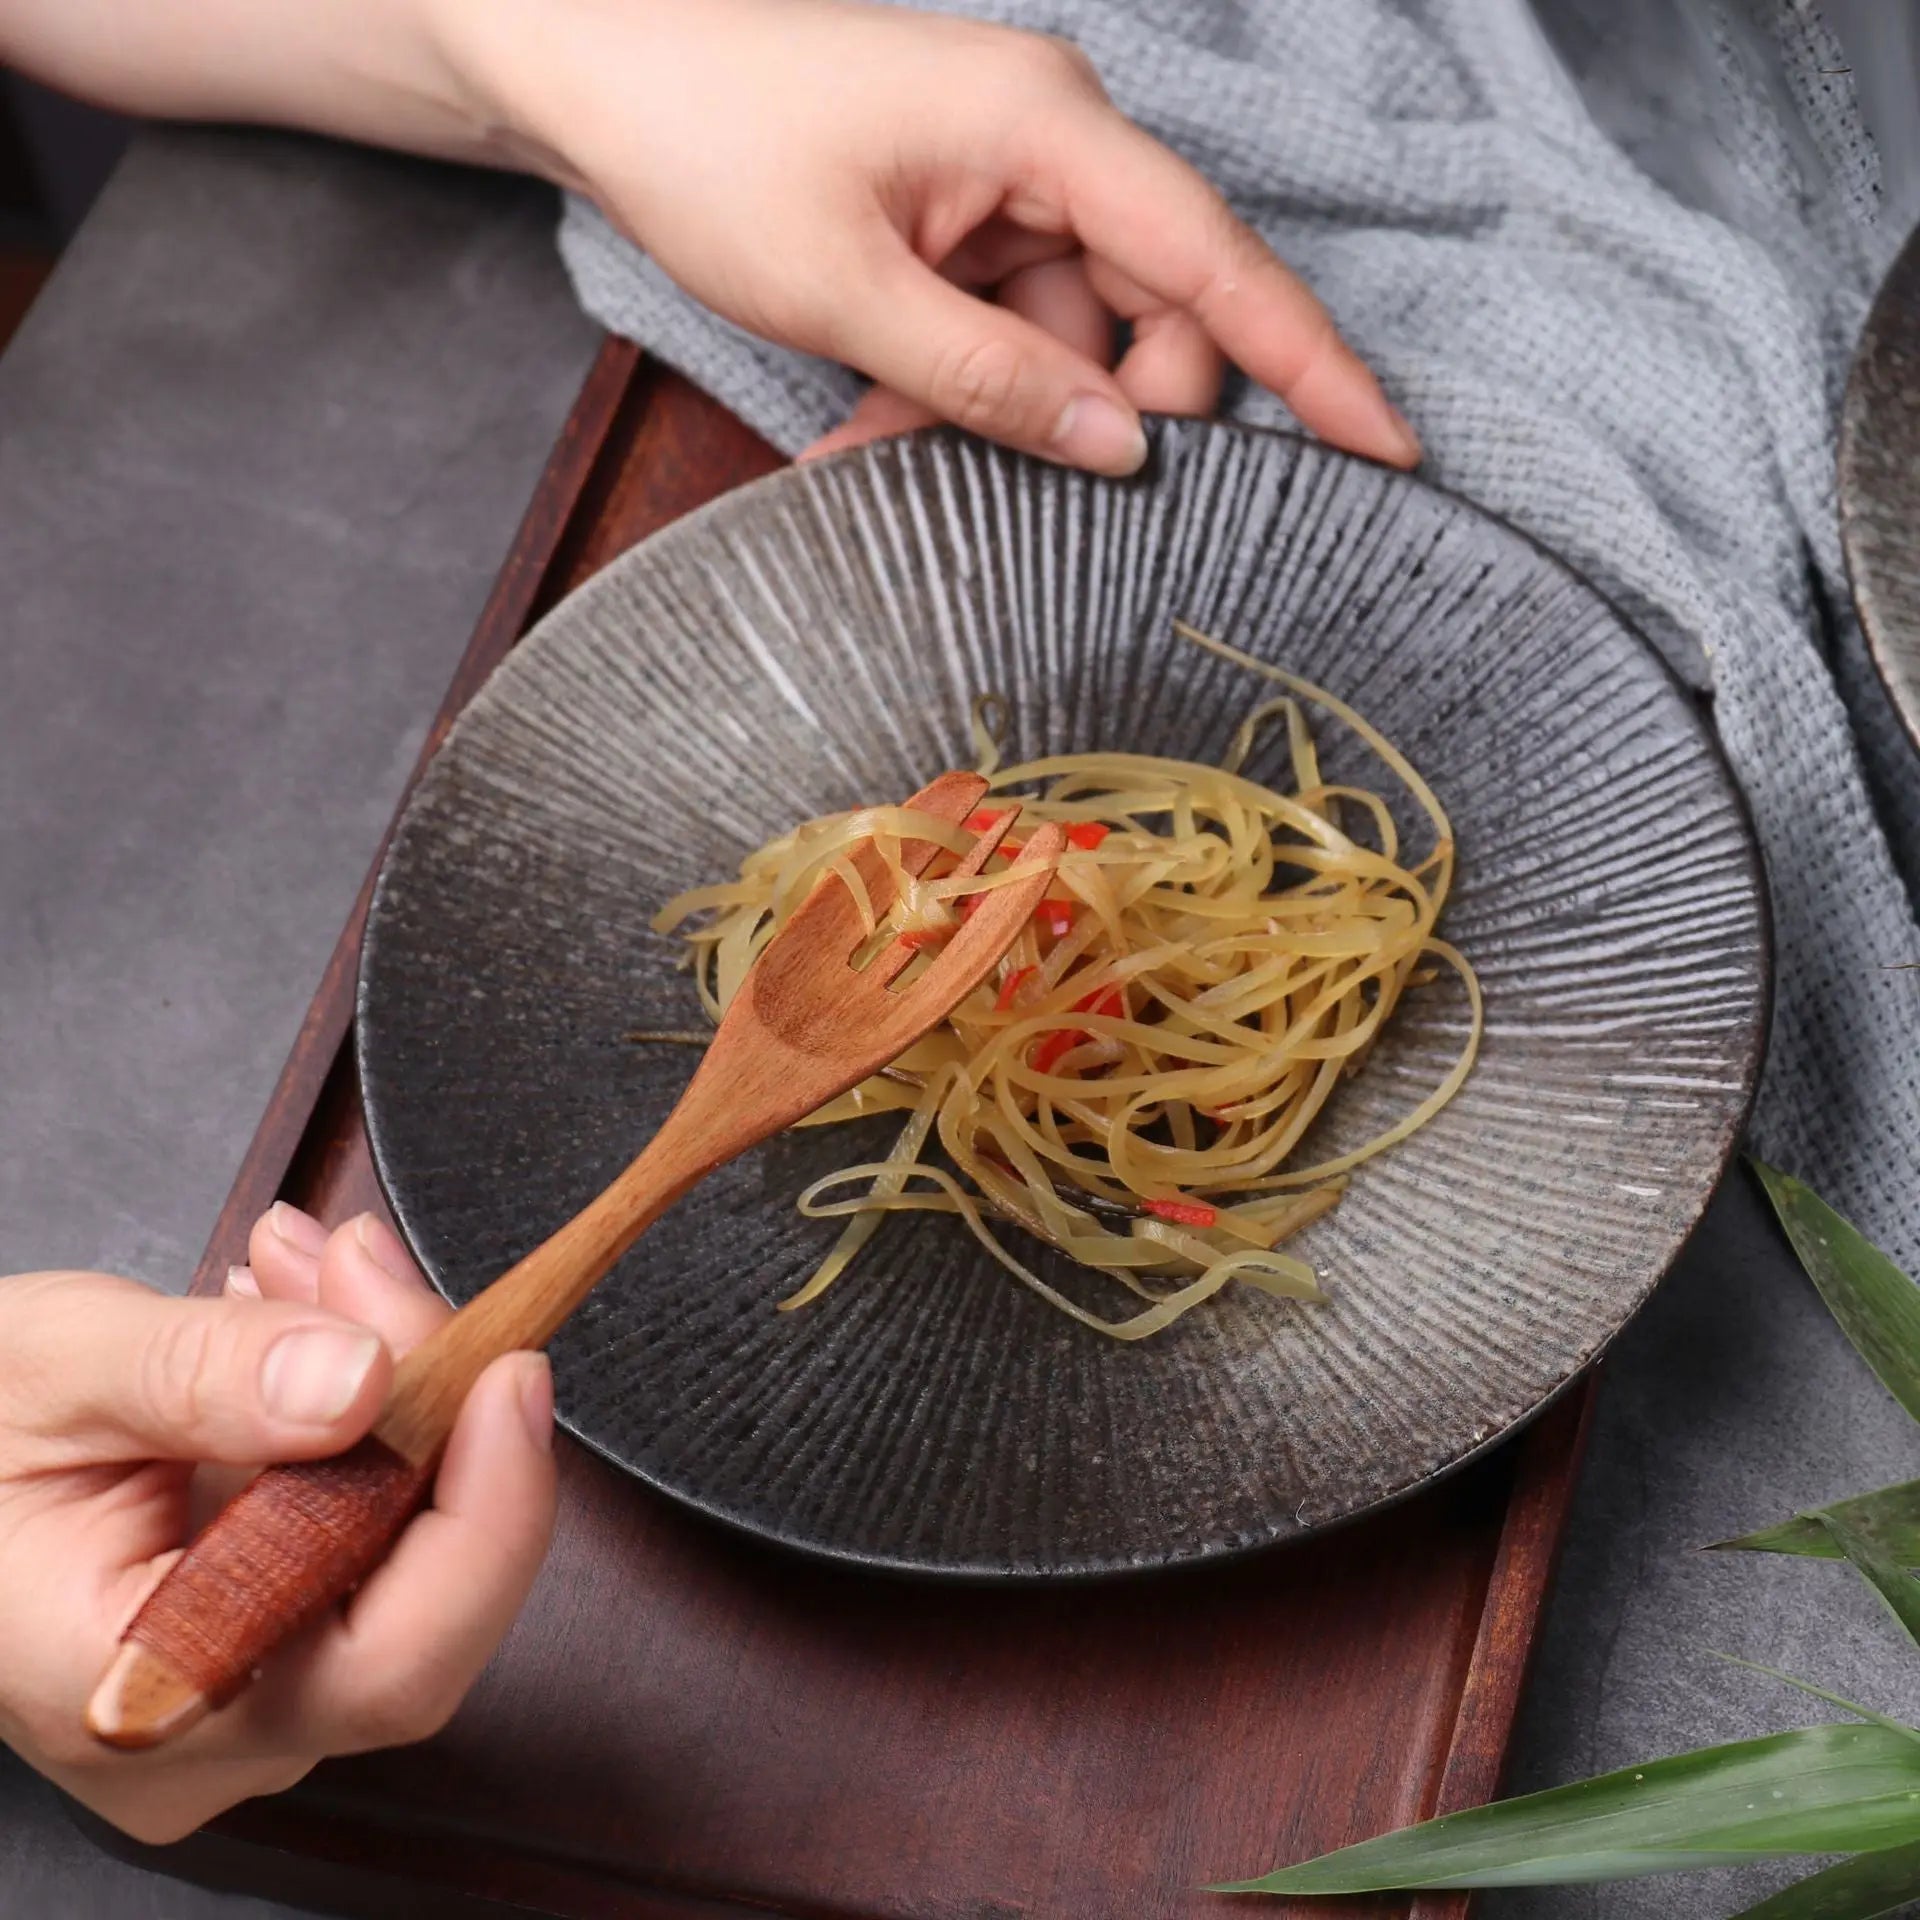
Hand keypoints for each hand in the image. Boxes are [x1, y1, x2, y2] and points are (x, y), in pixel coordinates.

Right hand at [0, 1205, 554, 1842]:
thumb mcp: (55, 1368)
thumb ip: (204, 1374)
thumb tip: (364, 1381)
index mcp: (140, 1692)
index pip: (388, 1662)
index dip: (486, 1518)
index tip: (509, 1371)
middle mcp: (217, 1733)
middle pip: (429, 1596)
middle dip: (434, 1406)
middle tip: (373, 1273)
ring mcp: (254, 1695)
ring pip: (413, 1548)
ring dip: (403, 1386)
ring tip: (322, 1270)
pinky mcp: (278, 1636)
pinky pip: (378, 1527)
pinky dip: (375, 1412)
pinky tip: (318, 1318)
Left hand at [453, 0, 1419, 473]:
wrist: (596, 68)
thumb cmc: (707, 145)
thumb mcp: (848, 290)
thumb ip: (991, 379)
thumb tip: (1121, 446)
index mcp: (1047, 126)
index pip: (1216, 260)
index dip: (1309, 363)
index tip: (1386, 449)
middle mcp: (1050, 140)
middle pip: (1154, 310)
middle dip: (1102, 416)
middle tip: (1017, 495)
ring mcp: (1005, 176)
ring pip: (1070, 334)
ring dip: (1000, 415)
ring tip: (887, 456)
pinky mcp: (961, 210)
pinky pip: (1003, 322)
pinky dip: (958, 387)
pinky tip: (876, 430)